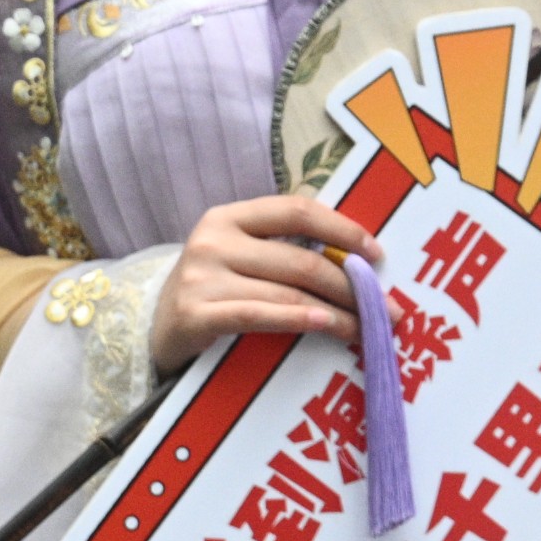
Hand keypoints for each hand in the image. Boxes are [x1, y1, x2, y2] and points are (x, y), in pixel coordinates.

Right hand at [149, 194, 378, 376]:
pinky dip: (298, 320)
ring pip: (287, 292)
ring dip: (337, 312)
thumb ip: (282, 248)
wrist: (154, 330)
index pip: (297, 210)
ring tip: (367, 328)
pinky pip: (258, 316)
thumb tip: (356, 260)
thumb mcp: (239, 256)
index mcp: (230, 217)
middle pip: (299, 259)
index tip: (376, 254)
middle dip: (351, 285)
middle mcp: (213, 240)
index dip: (342, 229)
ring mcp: (202, 277)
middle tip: (386, 307)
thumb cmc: (213, 291)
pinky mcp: (195, 314)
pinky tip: (327, 326)